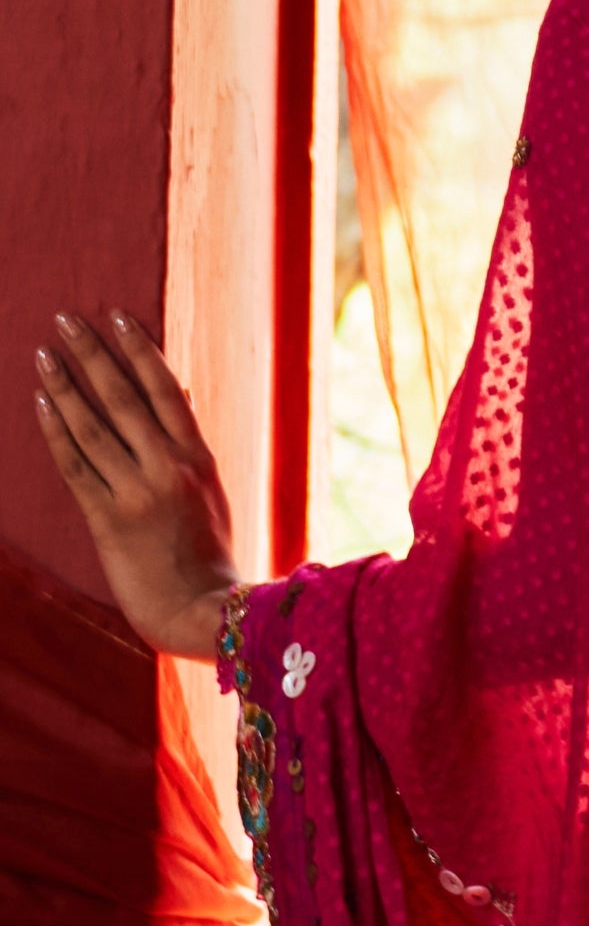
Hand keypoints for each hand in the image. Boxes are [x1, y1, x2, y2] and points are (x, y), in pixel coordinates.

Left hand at [32, 310, 239, 659]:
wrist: (199, 609)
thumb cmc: (207, 551)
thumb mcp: (211, 490)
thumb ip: (189, 441)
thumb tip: (178, 390)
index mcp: (197, 458)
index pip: (164, 389)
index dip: (138, 350)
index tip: (116, 316)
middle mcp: (167, 468)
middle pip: (122, 398)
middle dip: (92, 354)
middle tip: (66, 320)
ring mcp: (136, 493)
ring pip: (92, 427)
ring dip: (65, 386)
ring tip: (44, 354)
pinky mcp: (108, 519)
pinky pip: (76, 466)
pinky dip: (57, 432)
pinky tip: (40, 404)